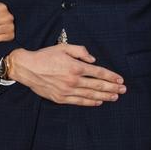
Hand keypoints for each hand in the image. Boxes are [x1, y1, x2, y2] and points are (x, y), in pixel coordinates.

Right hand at [7, 45, 125, 105]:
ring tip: (115, 97)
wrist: (27, 68)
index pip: (98, 72)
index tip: (120, 79)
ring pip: (90, 95)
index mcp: (75, 67)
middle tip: (122, 90)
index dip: (111, 76)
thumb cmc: (45, 56)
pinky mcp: (61, 98)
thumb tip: (93, 59)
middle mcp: (73, 80)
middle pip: (98, 85)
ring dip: (104, 96)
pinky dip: (90, 102)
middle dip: (112, 87)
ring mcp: (67, 91)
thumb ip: (80, 51)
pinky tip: (98, 101)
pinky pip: (79, 101)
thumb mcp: (63, 47)